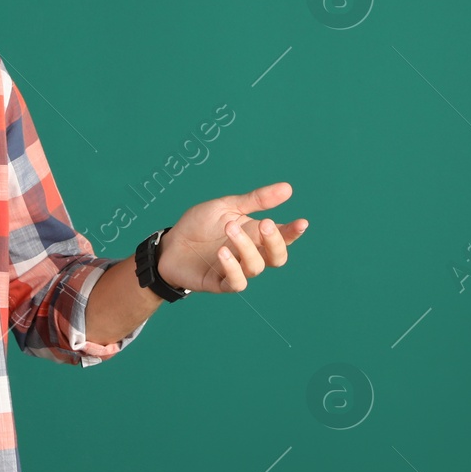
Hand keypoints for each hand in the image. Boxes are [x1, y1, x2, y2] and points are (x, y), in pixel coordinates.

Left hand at [157, 181, 307, 293]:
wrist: (169, 244)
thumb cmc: (199, 225)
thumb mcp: (227, 206)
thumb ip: (256, 200)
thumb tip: (288, 188)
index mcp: (255, 235)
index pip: (282, 236)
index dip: (293, 232)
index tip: (301, 223)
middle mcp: (250, 254)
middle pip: (277, 257)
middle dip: (275, 242)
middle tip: (265, 224)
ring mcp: (236, 270)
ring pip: (256, 267)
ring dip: (246, 248)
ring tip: (229, 228)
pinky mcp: (219, 283)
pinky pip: (236, 282)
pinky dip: (233, 268)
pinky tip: (223, 253)